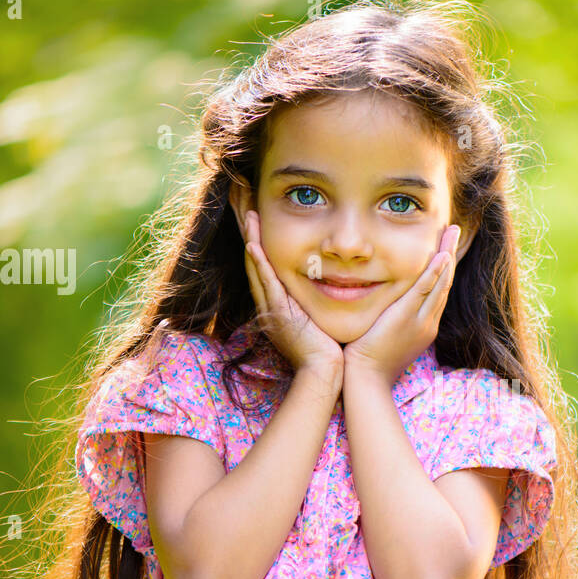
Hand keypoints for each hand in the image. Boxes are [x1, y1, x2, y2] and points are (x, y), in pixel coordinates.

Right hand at [237, 207, 343, 378]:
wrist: (323, 373)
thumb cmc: (328, 349)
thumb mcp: (319, 318)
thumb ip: (317, 300)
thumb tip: (332, 282)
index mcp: (277, 303)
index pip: (264, 264)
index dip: (259, 240)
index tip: (258, 215)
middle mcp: (269, 303)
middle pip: (254, 260)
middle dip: (249, 232)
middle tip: (245, 205)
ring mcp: (272, 308)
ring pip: (257, 267)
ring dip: (251, 239)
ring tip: (247, 214)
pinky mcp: (280, 313)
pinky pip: (267, 284)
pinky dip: (259, 264)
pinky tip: (254, 245)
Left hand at [343, 223, 461, 387]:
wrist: (367, 379)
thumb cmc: (369, 362)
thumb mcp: (386, 337)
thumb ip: (391, 319)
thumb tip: (385, 308)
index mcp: (424, 326)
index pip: (437, 291)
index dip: (443, 268)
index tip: (445, 248)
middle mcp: (428, 322)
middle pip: (444, 282)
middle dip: (450, 254)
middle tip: (454, 231)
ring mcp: (420, 320)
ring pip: (439, 283)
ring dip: (446, 254)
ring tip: (452, 231)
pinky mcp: (406, 318)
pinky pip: (425, 290)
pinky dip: (434, 272)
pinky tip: (441, 255)